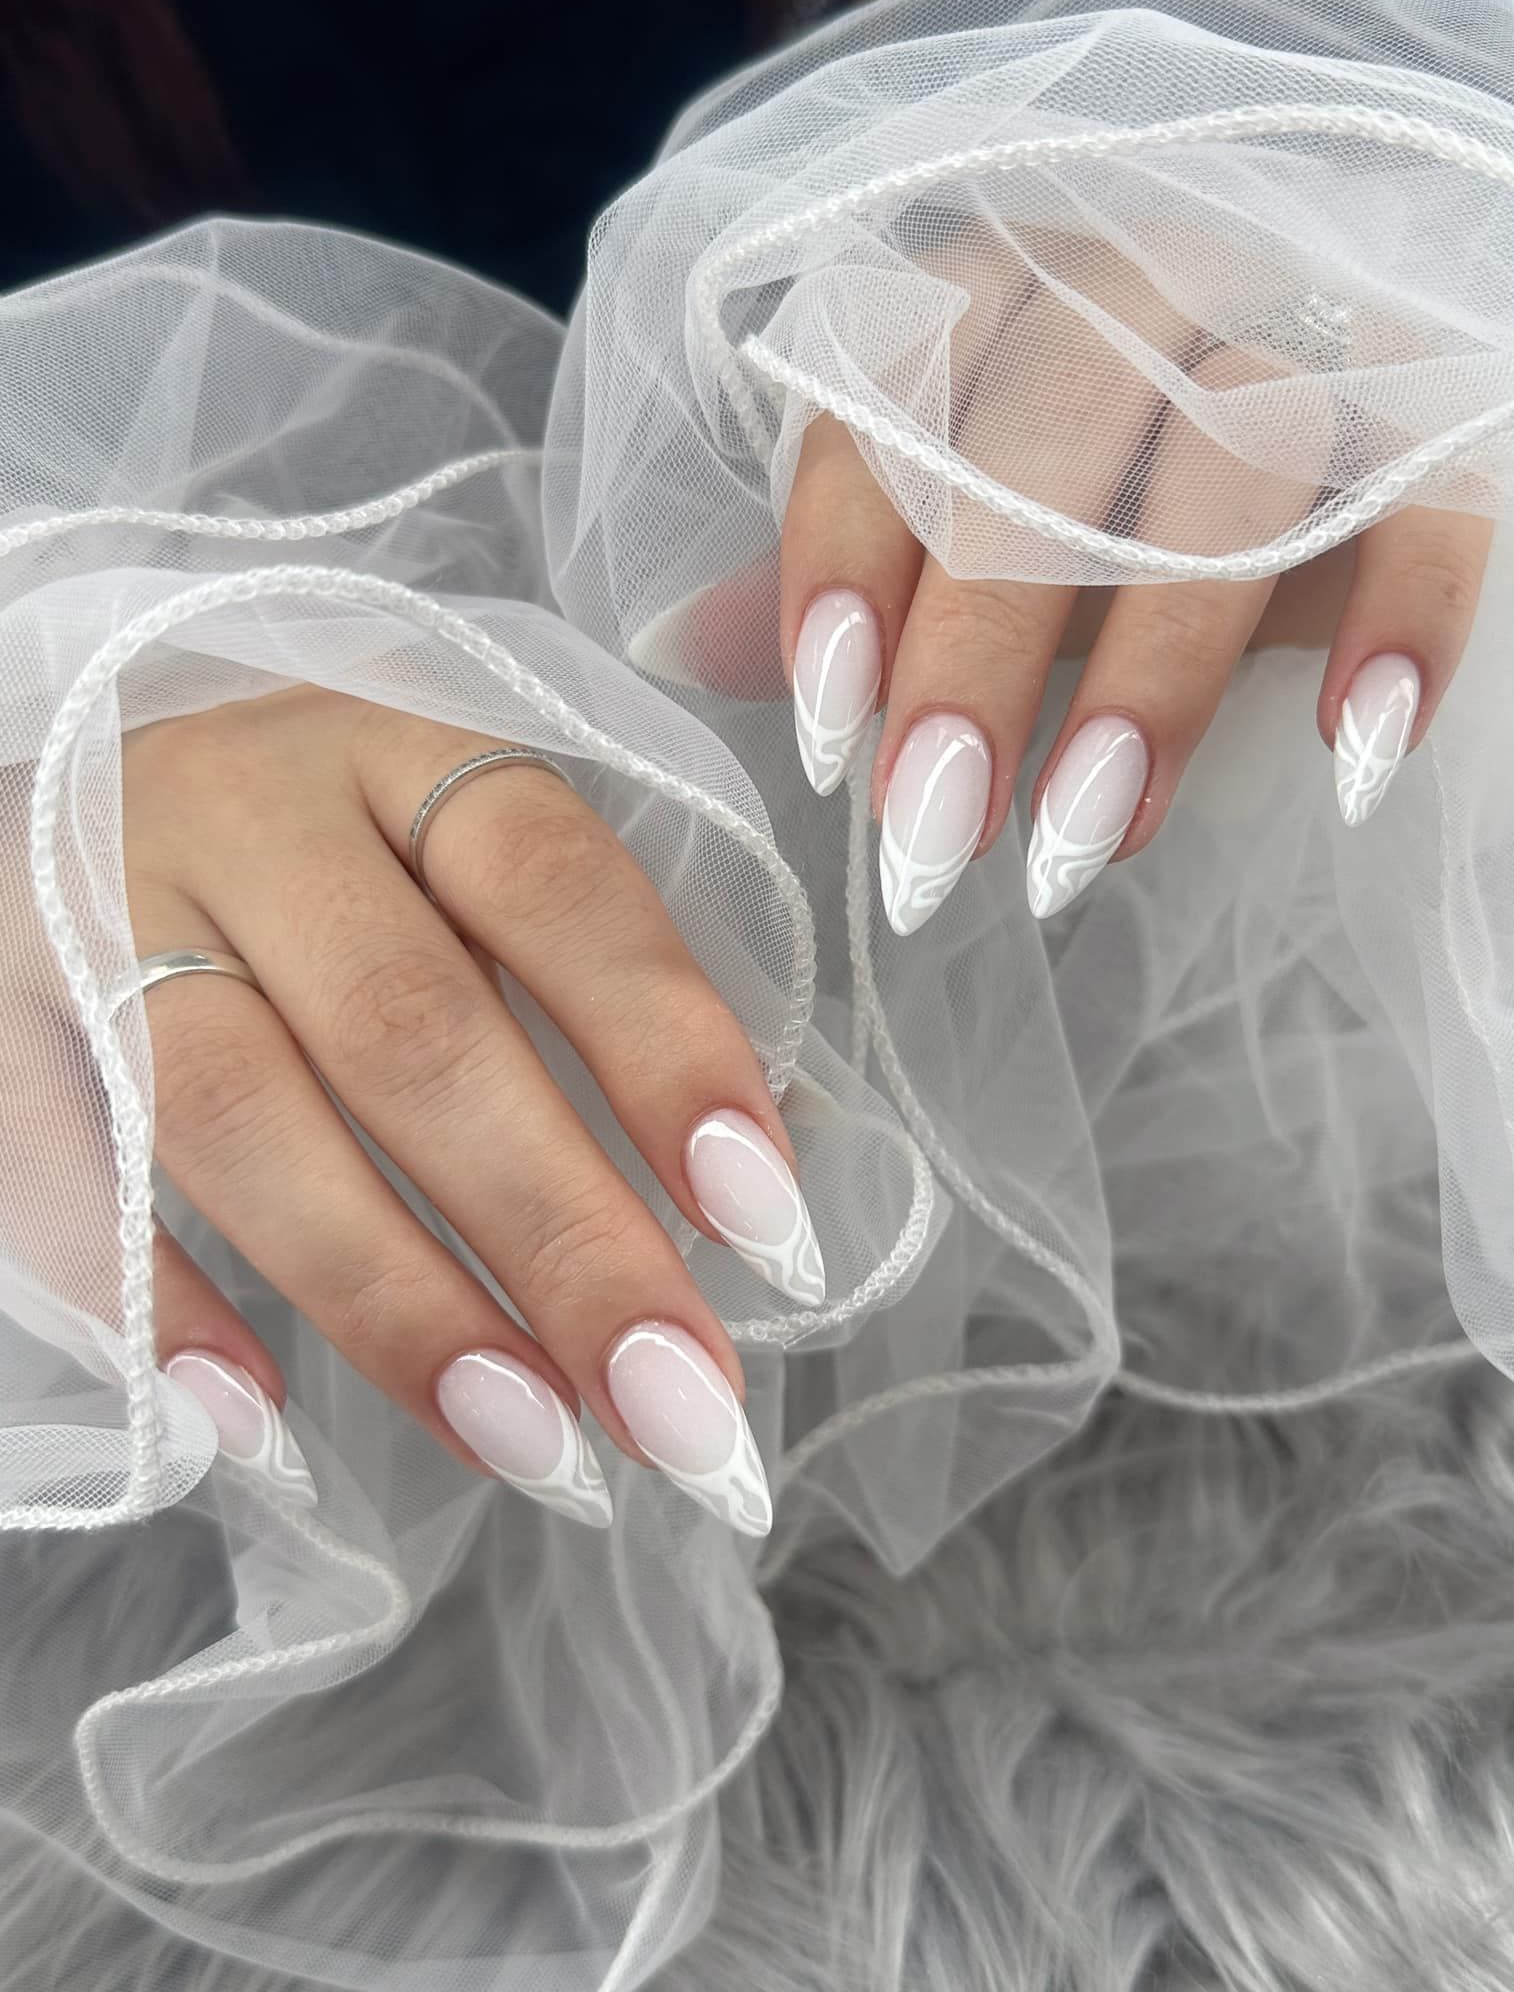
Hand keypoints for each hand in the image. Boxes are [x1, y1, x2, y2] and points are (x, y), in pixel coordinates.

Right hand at [123, 685, 825, 1531]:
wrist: (69, 782)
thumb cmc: (316, 847)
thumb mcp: (444, 849)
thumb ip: (577, 977)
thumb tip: (741, 1183)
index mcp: (398, 747)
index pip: (552, 882)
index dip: (665, 1045)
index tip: (765, 1220)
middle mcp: (244, 806)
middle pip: (407, 1025)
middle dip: (558, 1232)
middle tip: (675, 1406)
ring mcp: (91, 899)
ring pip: (235, 1106)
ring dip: (392, 1296)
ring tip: (529, 1442)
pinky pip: (57, 1168)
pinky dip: (160, 1303)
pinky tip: (264, 1425)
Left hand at [776, 230, 1490, 930]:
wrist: (1320, 388)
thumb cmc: (1096, 473)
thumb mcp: (957, 509)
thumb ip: (844, 561)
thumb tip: (677, 643)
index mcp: (998, 284)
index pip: (895, 396)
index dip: (849, 559)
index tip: (830, 731)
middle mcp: (1142, 276)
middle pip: (1052, 443)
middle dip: (983, 652)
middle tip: (937, 833)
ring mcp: (1302, 326)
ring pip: (1234, 469)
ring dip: (1157, 669)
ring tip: (1088, 838)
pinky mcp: (1434, 411)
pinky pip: (1433, 504)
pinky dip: (1402, 625)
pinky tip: (1348, 756)